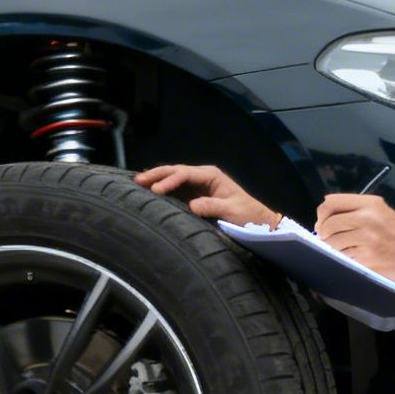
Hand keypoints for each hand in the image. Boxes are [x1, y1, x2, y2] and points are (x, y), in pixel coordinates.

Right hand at [135, 164, 280, 226]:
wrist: (257, 222)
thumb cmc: (248, 215)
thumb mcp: (232, 211)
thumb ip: (212, 206)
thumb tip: (191, 206)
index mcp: (211, 175)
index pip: (185, 174)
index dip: (169, 180)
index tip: (156, 191)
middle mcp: (202, 177)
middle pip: (175, 171)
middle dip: (156, 175)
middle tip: (138, 181)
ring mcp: (197, 186)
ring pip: (172, 178)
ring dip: (156, 180)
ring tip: (137, 183)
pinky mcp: (194, 196)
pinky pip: (174, 190)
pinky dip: (161, 189)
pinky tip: (148, 191)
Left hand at [315, 194, 394, 293]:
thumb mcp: (380, 212)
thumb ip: (355, 210)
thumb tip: (323, 219)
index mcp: (370, 204)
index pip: (331, 203)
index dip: (322, 214)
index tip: (322, 223)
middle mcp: (367, 218)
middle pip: (328, 224)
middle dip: (324, 233)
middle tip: (329, 239)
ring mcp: (366, 239)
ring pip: (333, 242)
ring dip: (334, 248)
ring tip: (347, 249)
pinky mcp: (366, 258)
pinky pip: (343, 257)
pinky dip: (345, 258)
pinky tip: (357, 257)